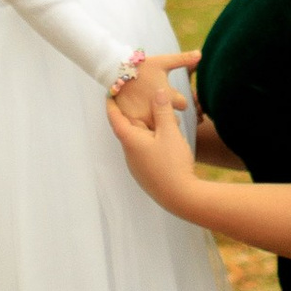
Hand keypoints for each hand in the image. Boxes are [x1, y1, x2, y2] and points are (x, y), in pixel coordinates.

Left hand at [105, 80, 205, 216]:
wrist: (182, 198)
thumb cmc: (173, 163)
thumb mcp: (170, 132)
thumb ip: (163, 111)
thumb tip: (157, 92)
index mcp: (131, 141)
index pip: (115, 118)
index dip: (111, 105)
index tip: (109, 93)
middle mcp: (129, 155)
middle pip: (128, 129)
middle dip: (133, 115)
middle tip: (138, 99)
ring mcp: (137, 167)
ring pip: (137, 142)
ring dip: (144, 129)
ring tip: (157, 118)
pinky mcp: (146, 176)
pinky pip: (144, 153)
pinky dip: (150, 142)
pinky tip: (164, 141)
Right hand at [108, 48, 198, 130]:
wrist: (117, 70)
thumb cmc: (143, 66)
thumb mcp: (163, 62)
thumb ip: (183, 59)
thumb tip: (201, 53)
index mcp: (169, 95)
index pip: (184, 105)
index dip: (181, 102)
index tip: (176, 100)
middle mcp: (158, 108)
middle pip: (174, 121)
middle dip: (171, 118)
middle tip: (164, 112)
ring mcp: (145, 116)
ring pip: (159, 129)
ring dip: (159, 126)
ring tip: (155, 119)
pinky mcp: (132, 121)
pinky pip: (143, 133)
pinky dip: (145, 131)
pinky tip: (146, 127)